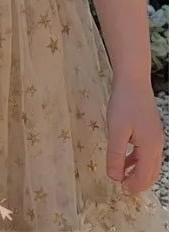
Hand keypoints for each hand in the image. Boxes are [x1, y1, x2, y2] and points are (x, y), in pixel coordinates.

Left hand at [106, 78, 164, 193]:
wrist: (133, 81)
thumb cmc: (124, 104)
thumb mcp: (116, 130)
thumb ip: (116, 154)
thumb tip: (114, 177)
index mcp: (150, 148)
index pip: (143, 176)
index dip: (132, 186)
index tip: (120, 191)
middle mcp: (157, 146)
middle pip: (150, 173)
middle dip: (138, 183)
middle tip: (123, 189)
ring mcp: (155, 138)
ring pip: (149, 164)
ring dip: (137, 172)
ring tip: (122, 177)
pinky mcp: (150, 131)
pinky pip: (146, 153)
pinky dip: (137, 160)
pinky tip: (124, 159)